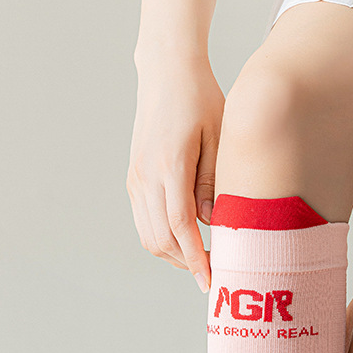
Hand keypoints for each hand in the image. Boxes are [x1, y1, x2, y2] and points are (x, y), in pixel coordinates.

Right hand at [126, 55, 224, 292]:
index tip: (211, 281)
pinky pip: (144, 222)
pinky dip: (163, 238)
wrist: (166, 71)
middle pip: (161, 239)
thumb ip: (212, 181)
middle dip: (187, 263)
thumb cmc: (201, 99)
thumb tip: (210, 222)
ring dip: (174, 254)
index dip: (196, 259)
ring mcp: (136, 178)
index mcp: (169, 165)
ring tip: (202, 260)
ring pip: (149, 236)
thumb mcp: (218, 137)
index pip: (180, 227)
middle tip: (215, 273)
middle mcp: (146, 176)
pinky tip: (186, 239)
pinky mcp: (134, 178)